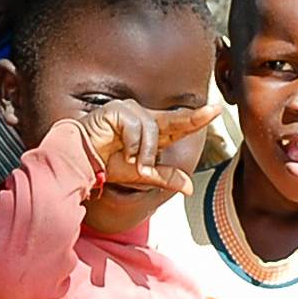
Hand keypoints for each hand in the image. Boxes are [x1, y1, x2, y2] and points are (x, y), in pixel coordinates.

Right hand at [77, 99, 221, 197]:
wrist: (81, 162)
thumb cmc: (107, 164)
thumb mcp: (142, 175)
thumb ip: (166, 177)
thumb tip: (190, 188)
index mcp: (151, 132)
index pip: (178, 125)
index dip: (198, 119)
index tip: (216, 110)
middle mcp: (143, 118)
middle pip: (173, 120)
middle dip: (194, 118)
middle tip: (214, 111)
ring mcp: (130, 111)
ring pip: (153, 130)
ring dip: (145, 152)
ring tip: (132, 163)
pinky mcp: (118, 110)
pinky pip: (136, 127)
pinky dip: (133, 145)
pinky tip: (122, 152)